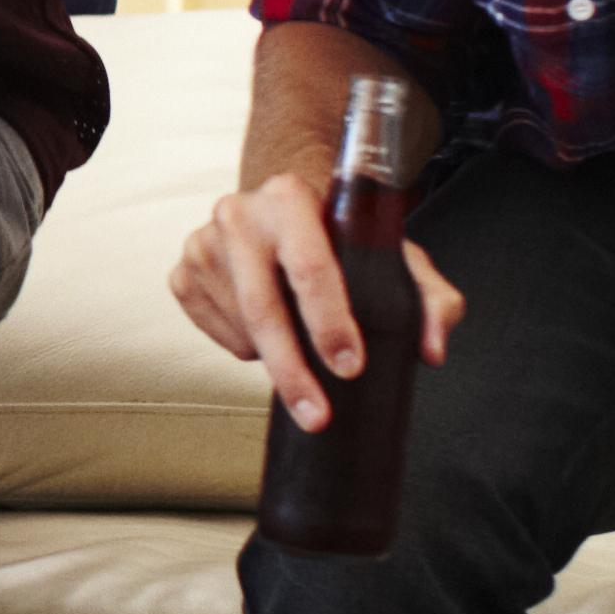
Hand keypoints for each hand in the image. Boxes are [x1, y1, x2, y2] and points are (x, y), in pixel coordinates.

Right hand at [170, 177, 466, 428]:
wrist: (280, 212)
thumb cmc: (341, 238)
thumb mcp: (395, 256)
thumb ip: (431, 298)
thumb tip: (432, 349)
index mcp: (290, 197)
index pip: (310, 267)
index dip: (331, 323)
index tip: (350, 367)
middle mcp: (238, 214)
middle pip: (263, 308)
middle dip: (293, 371)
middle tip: (318, 416)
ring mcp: (202, 245)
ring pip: (241, 328)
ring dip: (273, 356)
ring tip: (300, 343)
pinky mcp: (182, 275)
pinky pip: (216, 334)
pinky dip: (245, 348)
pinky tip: (266, 331)